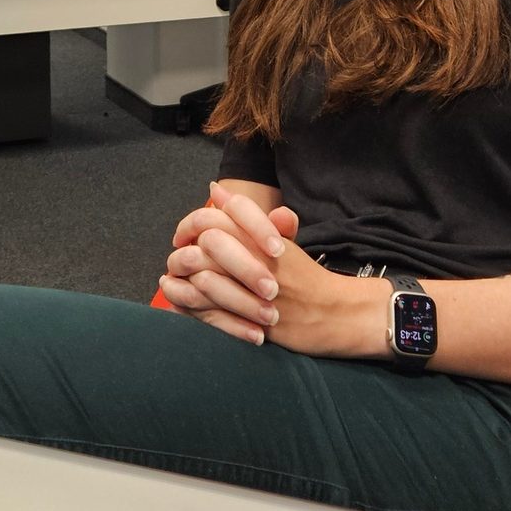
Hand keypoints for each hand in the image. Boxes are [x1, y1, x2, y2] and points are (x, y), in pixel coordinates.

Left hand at [162, 183, 388, 357]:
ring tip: (174, 277)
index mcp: (265, 237)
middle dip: (185, 248)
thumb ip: (249, 217)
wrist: (336, 314)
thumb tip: (215, 189)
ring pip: (206, 276)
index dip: (193, 222)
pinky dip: (191, 304)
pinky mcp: (255, 321)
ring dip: (185, 276)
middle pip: (210, 242)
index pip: (221, 217)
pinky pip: (213, 311)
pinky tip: (181, 301)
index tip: (183, 234)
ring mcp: (257, 292)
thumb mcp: (283, 241)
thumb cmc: (307, 277)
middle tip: (177, 253)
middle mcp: (260, 260)